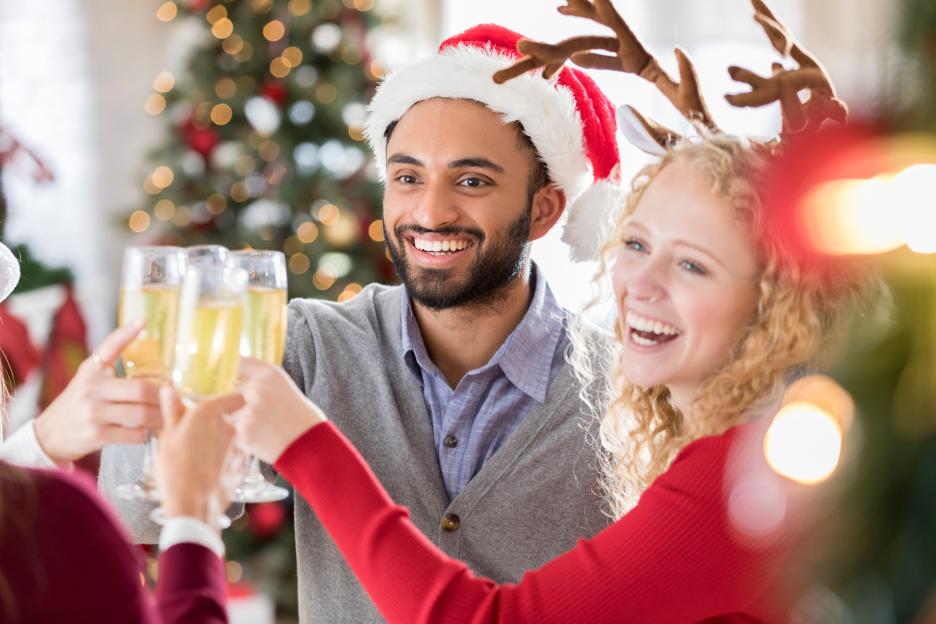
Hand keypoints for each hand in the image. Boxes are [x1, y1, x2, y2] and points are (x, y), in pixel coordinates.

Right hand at [34, 319, 161, 462]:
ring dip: (159, 417)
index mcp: (90, 371)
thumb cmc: (77, 404)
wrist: (48, 435)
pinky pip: (133, 434)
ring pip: (140, 414)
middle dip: (162, 395)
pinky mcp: (97, 435)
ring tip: (168, 416)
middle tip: (175, 396)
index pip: (109, 347)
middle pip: (139, 389)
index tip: (143, 320)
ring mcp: (94, 413)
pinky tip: (148, 431)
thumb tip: (145, 351)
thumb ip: (109, 368)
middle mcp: (91, 389)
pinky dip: (145, 433)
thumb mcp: (87, 380)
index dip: (126, 333)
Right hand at [156, 386, 243, 528]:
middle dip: (216, 425)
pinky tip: (209, 470)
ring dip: (220, 444)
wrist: (192, 506)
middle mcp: (229, 426)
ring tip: (200, 459)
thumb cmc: (175, 471)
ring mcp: (239, 446)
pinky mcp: (243, 465)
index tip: (225, 401)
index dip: (232, 397)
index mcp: (209, 414)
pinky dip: (226, 460)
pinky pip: (235, 457)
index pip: (234, 396)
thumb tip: (168, 389)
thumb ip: (172, 411)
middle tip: (196, 438)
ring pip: (231, 439)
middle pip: (229, 419)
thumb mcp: (167, 438)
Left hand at [234, 357, 325, 464]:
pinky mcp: (243, 432)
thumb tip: (236, 382)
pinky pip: (236, 433)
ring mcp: (248, 410)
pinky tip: (265, 440)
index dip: (234, 372)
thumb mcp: (285, 389)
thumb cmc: (303, 418)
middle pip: (234, 391)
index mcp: (269, 373)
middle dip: (241, 403)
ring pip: (234, 414)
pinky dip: (246, 437)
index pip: (239, 363)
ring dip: (244, 422)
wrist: (313, 446)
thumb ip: (261, 383)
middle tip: (262, 415)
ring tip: (266, 430)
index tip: (233, 378)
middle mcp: (257, 388)